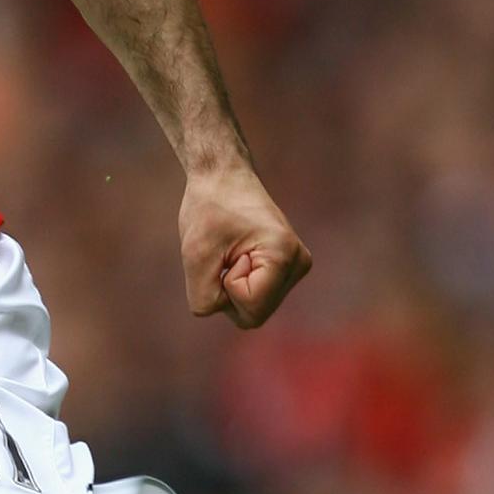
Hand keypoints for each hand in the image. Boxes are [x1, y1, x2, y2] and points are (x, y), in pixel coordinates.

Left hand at [180, 165, 311, 330]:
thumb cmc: (208, 209)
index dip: (225, 287)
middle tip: (225, 255)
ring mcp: (296, 267)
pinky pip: (255, 299)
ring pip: (254, 310)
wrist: (223, 177)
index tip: (227, 252)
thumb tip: (223, 314)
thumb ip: (204, 299)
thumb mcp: (195, 256)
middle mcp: (299, 263)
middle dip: (228, 293)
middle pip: (254, 316)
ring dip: (231, 289)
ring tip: (231, 253)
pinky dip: (237, 284)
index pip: (250, 308)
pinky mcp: (287, 269)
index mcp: (284, 255)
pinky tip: (237, 256)